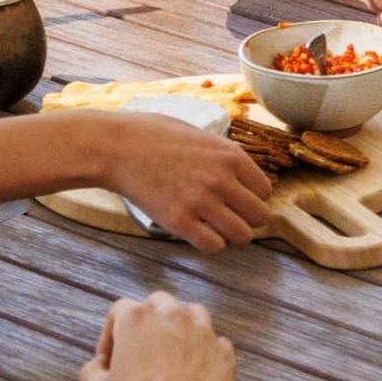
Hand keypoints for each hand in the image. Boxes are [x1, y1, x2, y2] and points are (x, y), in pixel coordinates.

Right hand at [83, 292, 235, 380]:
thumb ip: (92, 370)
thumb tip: (97, 364)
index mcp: (137, 319)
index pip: (120, 309)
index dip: (111, 331)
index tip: (110, 356)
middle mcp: (172, 315)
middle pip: (159, 302)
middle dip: (150, 318)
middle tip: (144, 346)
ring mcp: (202, 331)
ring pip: (192, 312)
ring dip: (182, 325)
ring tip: (175, 350)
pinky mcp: (223, 351)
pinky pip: (215, 340)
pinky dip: (206, 349)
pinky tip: (197, 368)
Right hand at [85, 109, 275, 250]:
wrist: (116, 147)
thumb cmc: (153, 135)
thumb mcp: (198, 134)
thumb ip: (221, 155)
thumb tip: (239, 173)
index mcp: (230, 156)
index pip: (265, 191)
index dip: (253, 198)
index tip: (239, 200)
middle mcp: (221, 180)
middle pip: (259, 216)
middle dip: (247, 220)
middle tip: (230, 218)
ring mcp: (201, 202)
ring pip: (241, 236)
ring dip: (231, 235)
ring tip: (216, 228)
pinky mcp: (180, 222)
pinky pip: (213, 246)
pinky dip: (210, 244)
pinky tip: (198, 233)